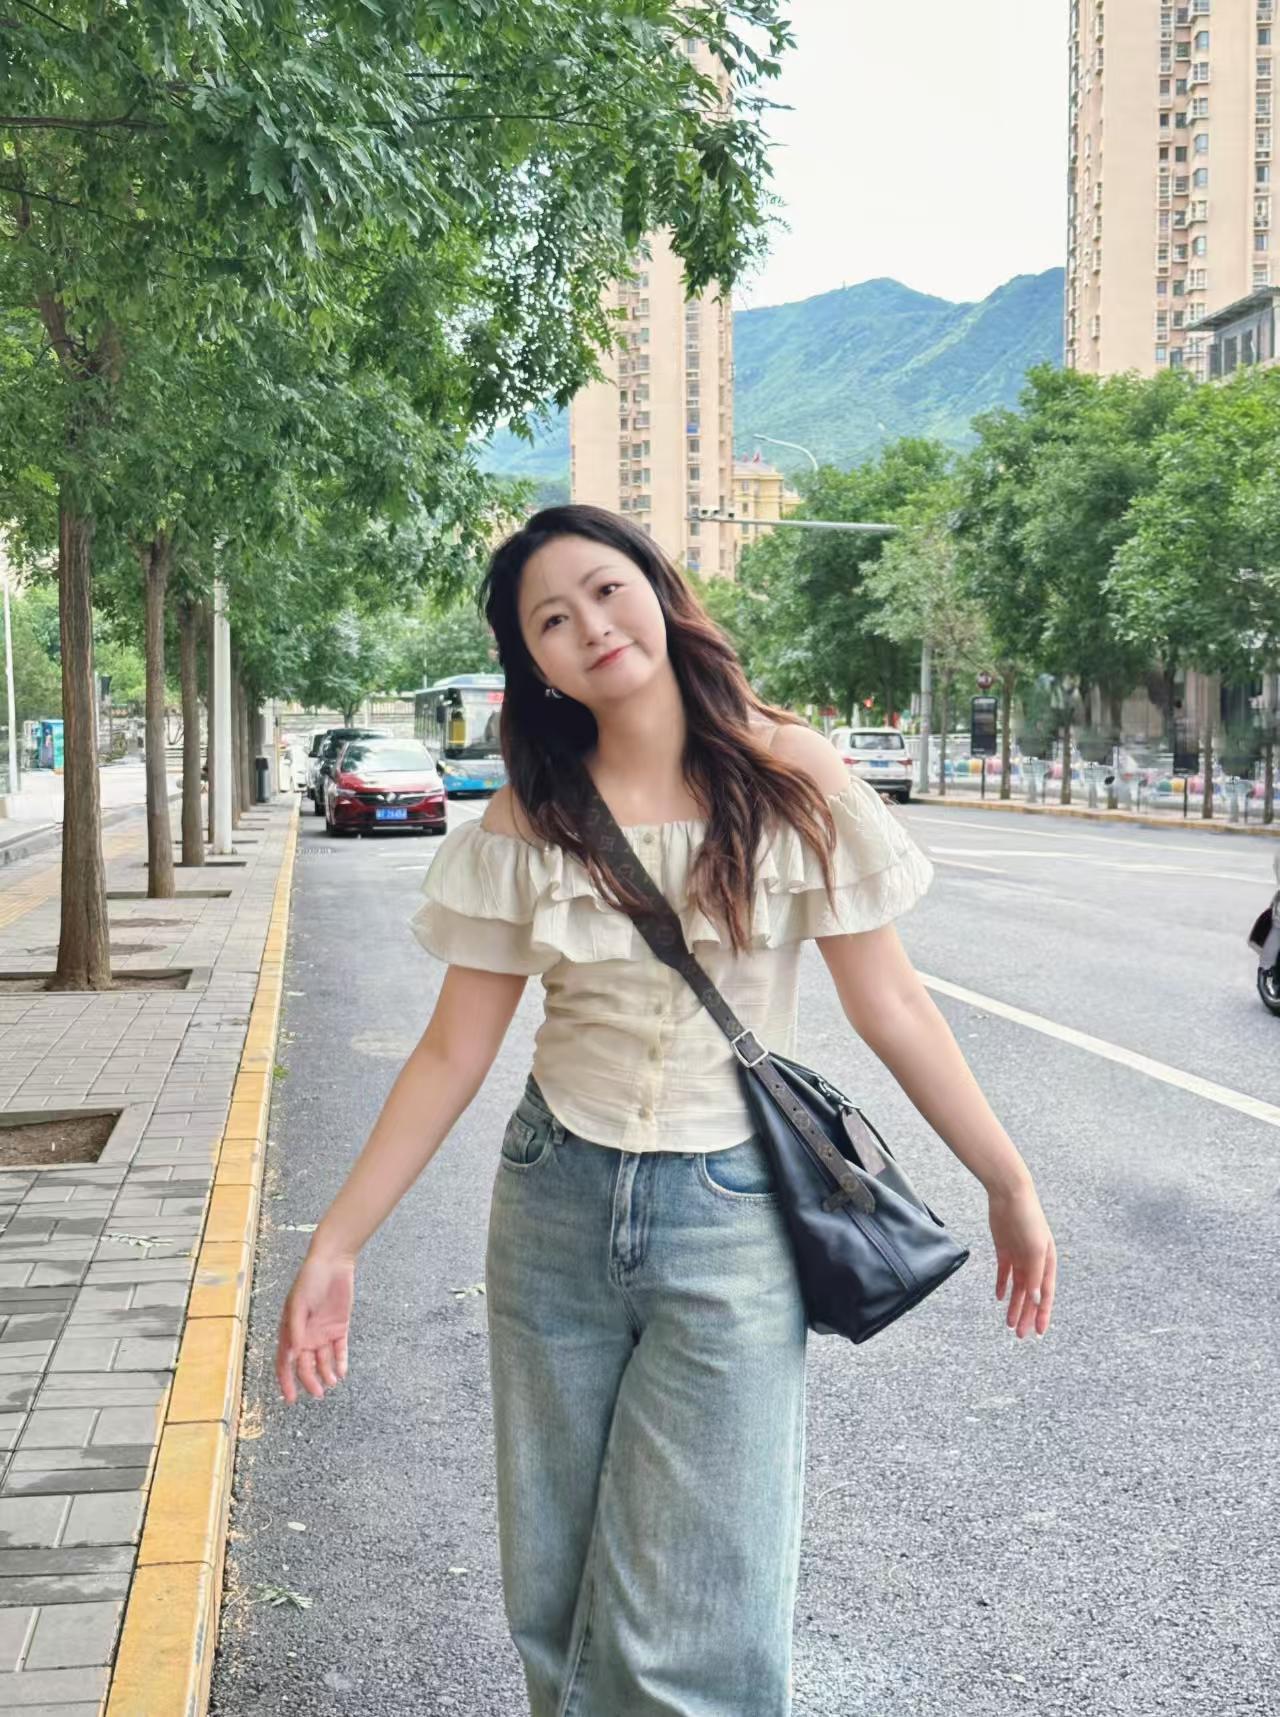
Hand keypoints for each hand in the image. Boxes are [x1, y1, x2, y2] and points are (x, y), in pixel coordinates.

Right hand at [275, 1247, 354, 1403]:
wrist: (332, 1263)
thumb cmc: (309, 1280)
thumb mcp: (299, 1303)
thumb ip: (296, 1329)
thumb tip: (293, 1354)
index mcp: (290, 1331)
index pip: (285, 1362)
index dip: (286, 1381)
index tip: (290, 1398)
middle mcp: (305, 1335)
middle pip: (306, 1365)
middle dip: (310, 1381)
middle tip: (318, 1393)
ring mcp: (323, 1332)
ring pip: (323, 1361)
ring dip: (326, 1373)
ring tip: (332, 1382)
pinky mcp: (339, 1327)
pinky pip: (340, 1349)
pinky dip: (341, 1361)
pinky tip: (342, 1371)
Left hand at [987, 1182, 1055, 1338]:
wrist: (1010, 1195)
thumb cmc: (1028, 1219)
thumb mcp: (1034, 1249)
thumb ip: (1035, 1276)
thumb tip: (1036, 1301)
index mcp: (1047, 1263)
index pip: (1045, 1295)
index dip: (1043, 1314)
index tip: (1040, 1333)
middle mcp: (1034, 1262)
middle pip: (1030, 1295)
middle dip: (1026, 1316)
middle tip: (1020, 1335)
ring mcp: (1019, 1256)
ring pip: (1017, 1288)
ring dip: (1014, 1306)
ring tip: (1009, 1324)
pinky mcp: (1004, 1250)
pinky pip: (1004, 1273)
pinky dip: (1001, 1285)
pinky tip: (999, 1298)